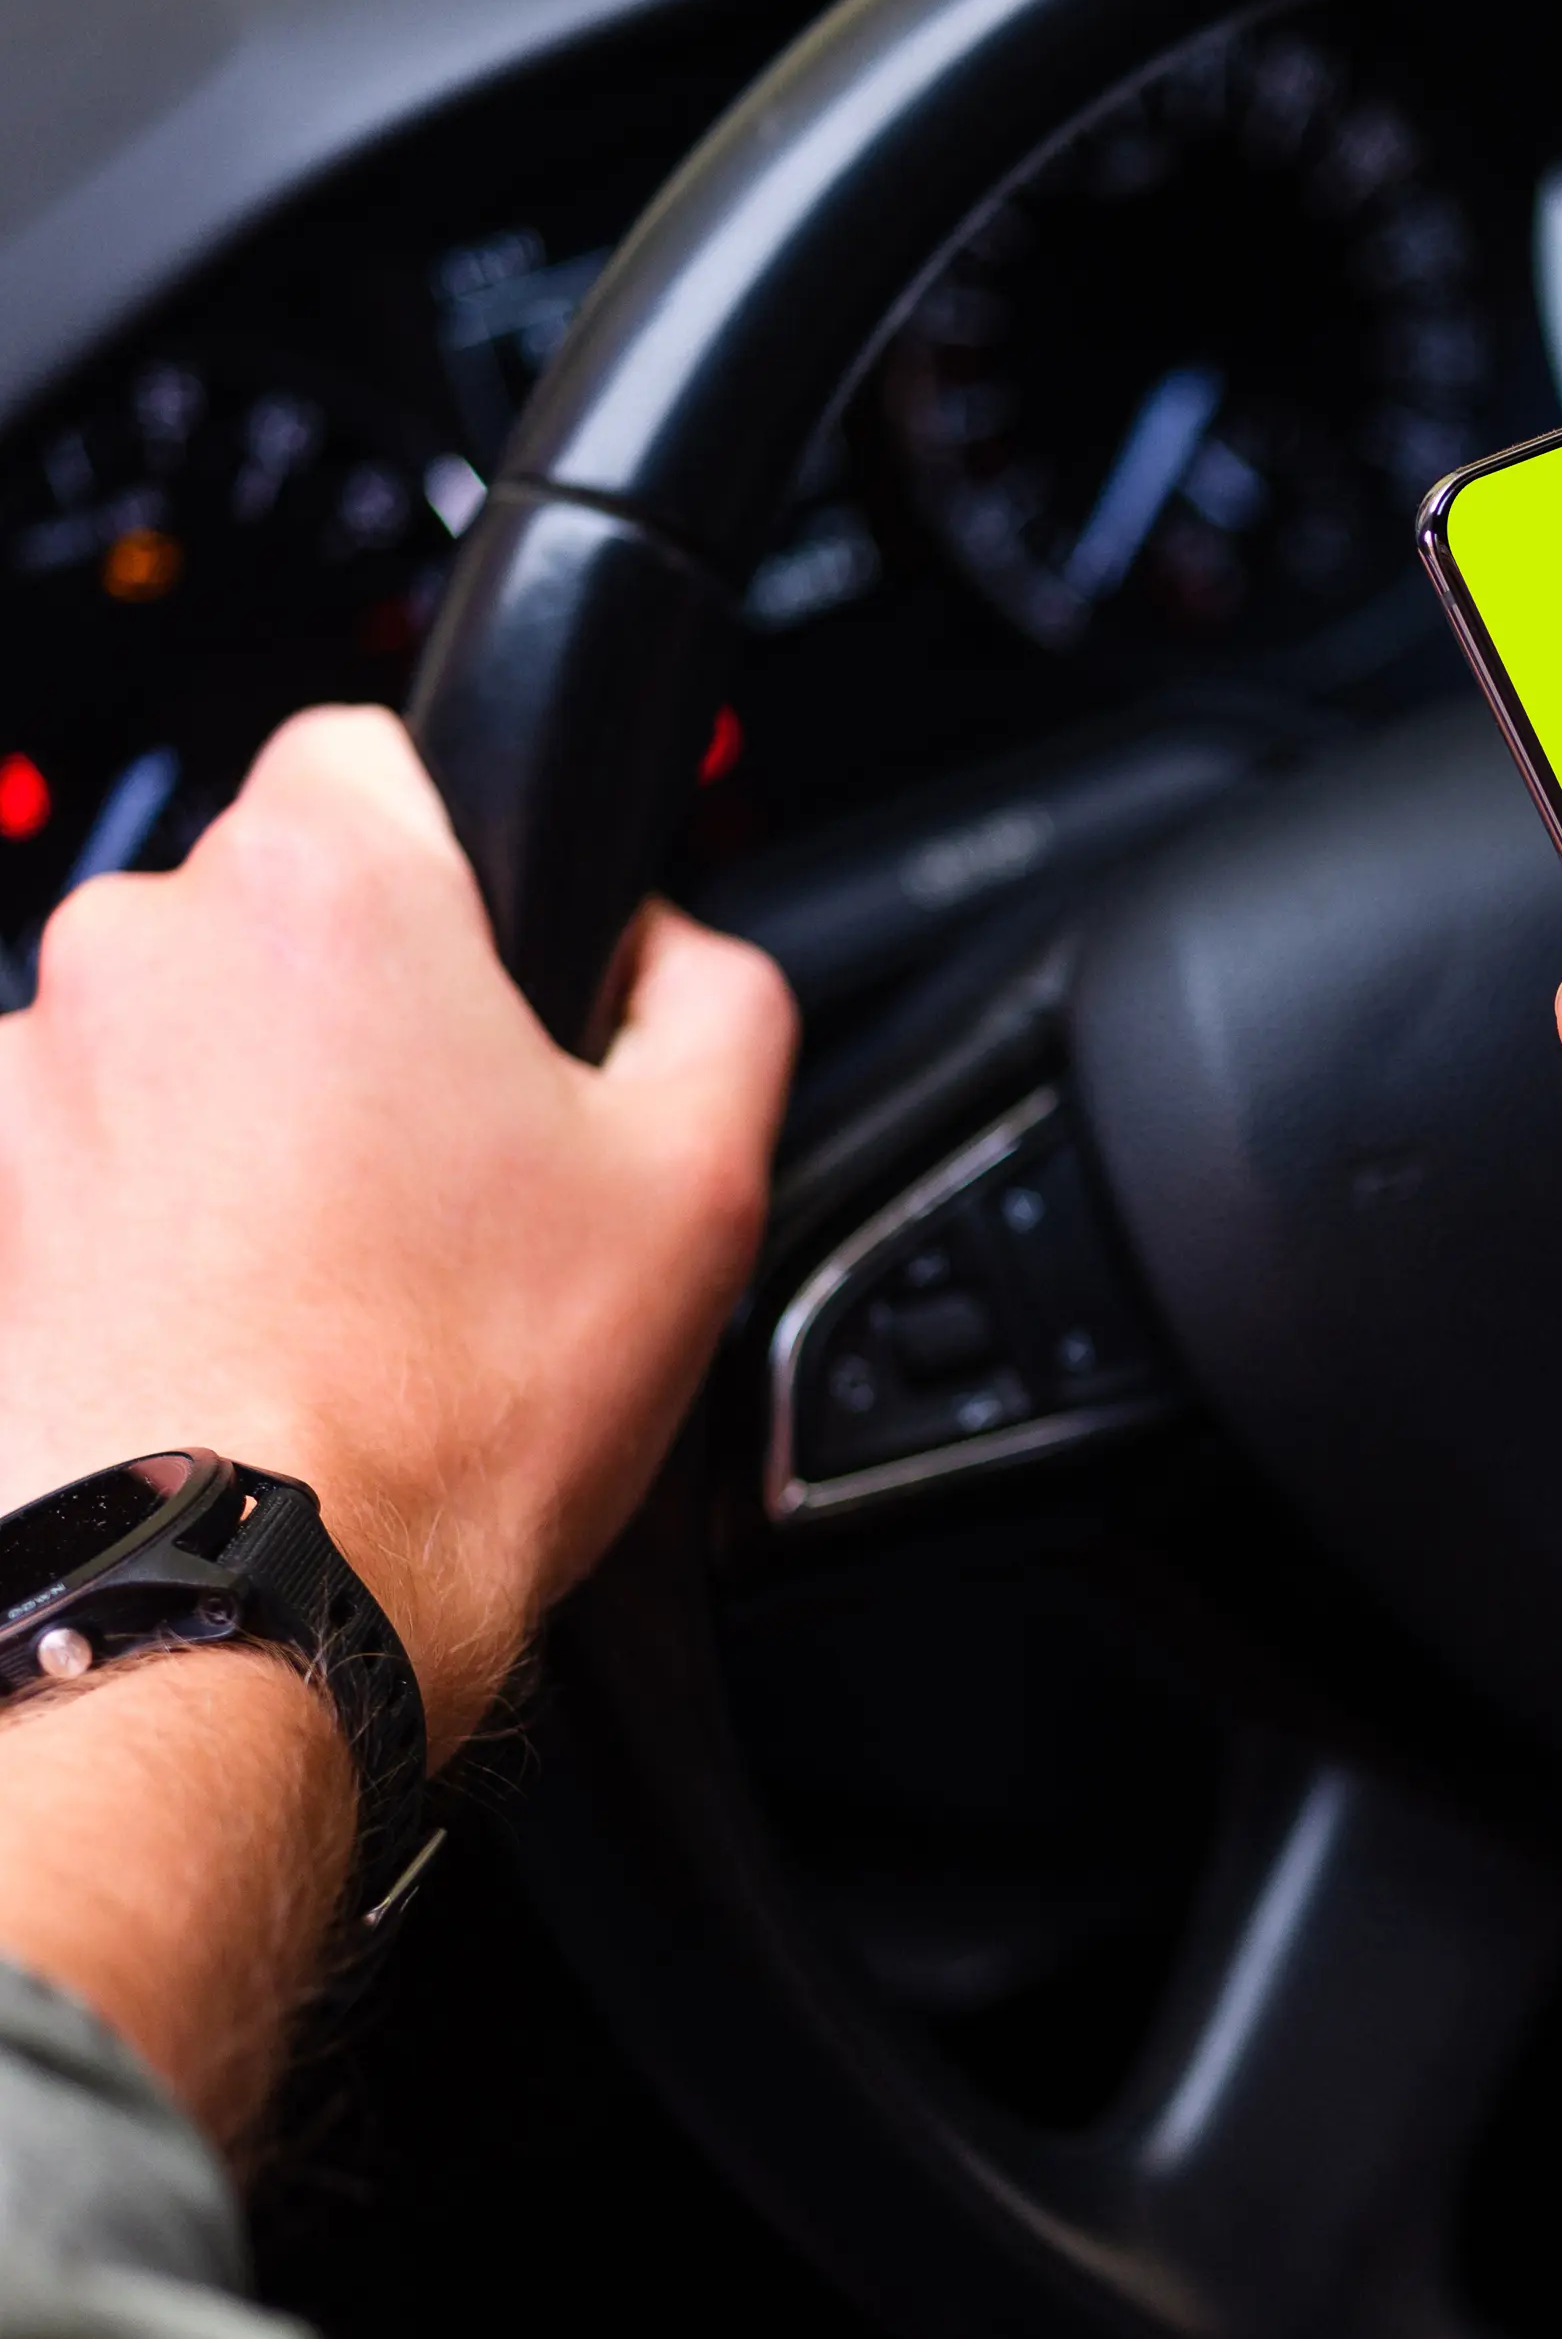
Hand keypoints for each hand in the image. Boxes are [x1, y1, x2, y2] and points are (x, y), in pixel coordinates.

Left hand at [0, 708, 792, 1754]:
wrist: (242, 1593)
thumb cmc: (453, 1404)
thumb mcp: (708, 1184)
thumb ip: (717, 1000)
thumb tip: (671, 954)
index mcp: (330, 884)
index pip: (381, 746)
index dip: (462, 862)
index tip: (496, 984)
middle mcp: (146, 940)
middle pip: (275, 906)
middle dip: (359, 1007)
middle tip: (451, 1170)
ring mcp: (31, 1069)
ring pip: (178, 1038)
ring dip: (248, 1116)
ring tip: (343, 1274)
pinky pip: (89, 1159)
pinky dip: (157, 1218)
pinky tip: (242, 1322)